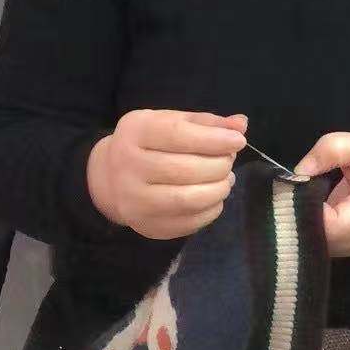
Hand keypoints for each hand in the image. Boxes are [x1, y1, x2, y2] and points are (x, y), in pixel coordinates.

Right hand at [87, 109, 246, 239]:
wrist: (110, 179)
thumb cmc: (147, 145)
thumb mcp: (169, 122)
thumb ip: (205, 123)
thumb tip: (240, 124)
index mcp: (135, 133)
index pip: (178, 135)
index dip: (213, 139)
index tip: (238, 140)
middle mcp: (128, 167)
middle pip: (185, 169)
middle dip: (218, 165)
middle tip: (228, 161)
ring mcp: (135, 201)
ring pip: (188, 199)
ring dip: (218, 189)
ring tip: (225, 180)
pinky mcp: (148, 226)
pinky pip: (190, 223)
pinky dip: (211, 209)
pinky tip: (213, 197)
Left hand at [295, 132, 349, 257]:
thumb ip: (330, 150)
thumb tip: (298, 172)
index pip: (331, 224)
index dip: (306, 209)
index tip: (295, 188)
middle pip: (321, 238)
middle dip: (299, 216)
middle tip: (288, 193)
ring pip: (318, 245)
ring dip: (302, 224)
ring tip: (296, 199)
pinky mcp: (348, 249)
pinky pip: (321, 243)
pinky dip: (310, 228)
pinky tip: (305, 209)